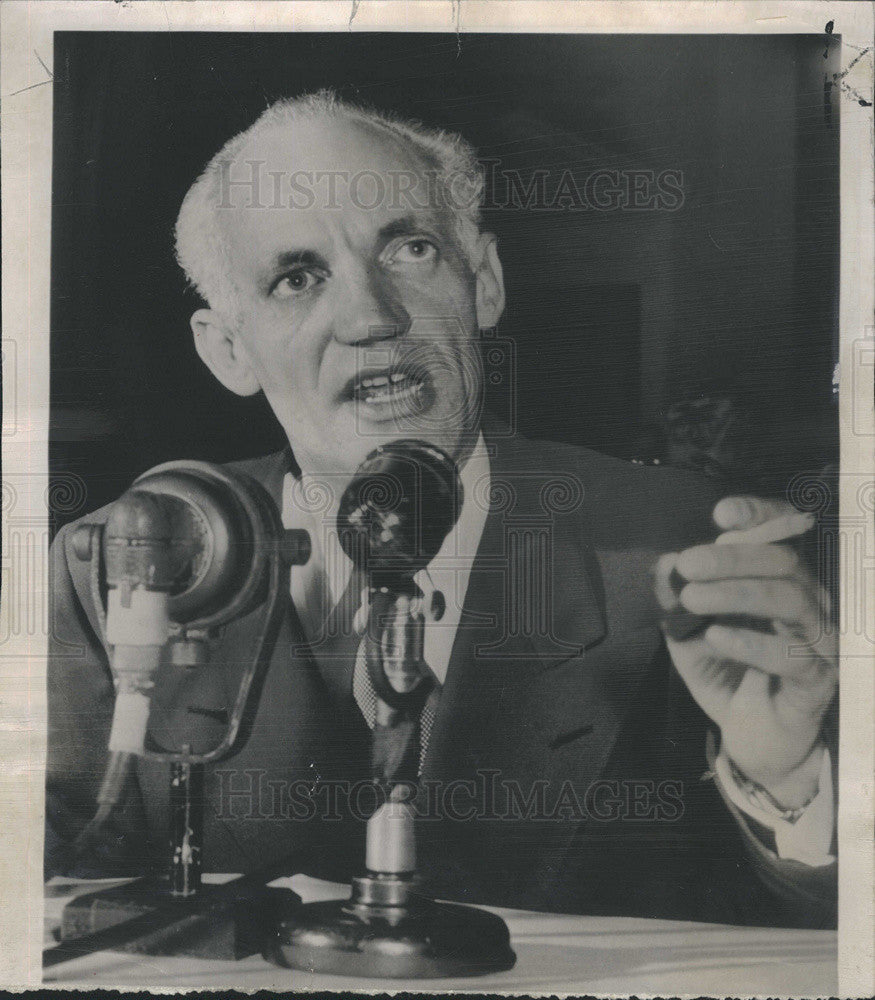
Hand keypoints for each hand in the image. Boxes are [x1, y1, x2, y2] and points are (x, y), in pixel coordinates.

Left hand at [655, 496, 836, 808]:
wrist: (751, 738)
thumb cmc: (726, 674)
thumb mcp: (685, 634)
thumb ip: (674, 599)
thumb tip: (664, 564)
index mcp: (779, 581)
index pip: (783, 535)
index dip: (760, 515)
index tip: (722, 513)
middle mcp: (807, 602)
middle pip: (783, 561)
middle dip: (732, 558)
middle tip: (688, 565)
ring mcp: (817, 640)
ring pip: (791, 599)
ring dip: (738, 593)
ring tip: (693, 600)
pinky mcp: (817, 681)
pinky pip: (791, 656)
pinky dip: (752, 643)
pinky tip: (717, 637)